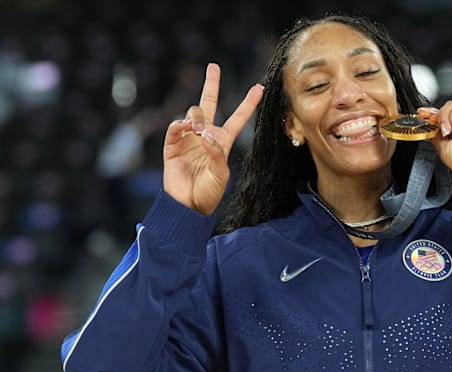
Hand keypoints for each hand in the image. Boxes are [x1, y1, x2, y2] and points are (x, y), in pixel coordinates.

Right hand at [163, 63, 263, 214]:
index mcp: (223, 142)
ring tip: (198, 129)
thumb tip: (205, 135)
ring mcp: (188, 139)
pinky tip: (185, 128)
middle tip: (213, 66)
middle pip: (210, 104)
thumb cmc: (209, 194)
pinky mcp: (172, 145)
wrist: (187, 206)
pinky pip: (176, 127)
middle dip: (211, 84)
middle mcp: (206, 136)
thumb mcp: (220, 174)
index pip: (238, 118)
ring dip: (197, 117)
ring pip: (193, 114)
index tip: (258, 87)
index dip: (248, 103)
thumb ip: (216, 154)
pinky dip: (180, 125)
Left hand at [418, 102, 451, 185]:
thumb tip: (429, 123)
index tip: (421, 114)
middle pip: (443, 112)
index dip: (429, 117)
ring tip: (448, 132)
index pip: (438, 122)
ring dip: (444, 119)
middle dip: (434, 116)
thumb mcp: (442, 149)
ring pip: (449, 108)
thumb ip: (435, 134)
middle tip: (432, 121)